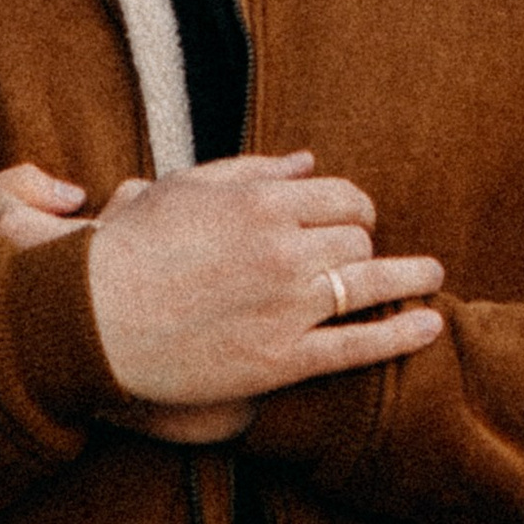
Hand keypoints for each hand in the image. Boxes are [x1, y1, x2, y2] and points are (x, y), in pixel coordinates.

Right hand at [85, 149, 442, 408]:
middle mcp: (283, 249)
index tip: (355, 220)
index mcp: (261, 203)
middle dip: (363, 245)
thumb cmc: (131, 248)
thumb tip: (309, 162)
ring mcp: (286, 306)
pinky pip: (358, 347)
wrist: (90, 322)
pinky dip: (401, 335)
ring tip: (432, 276)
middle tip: (362, 256)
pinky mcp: (282, 361)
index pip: (341, 197)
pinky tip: (430, 326)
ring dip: (410, 277)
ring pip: (368, 283)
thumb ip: (252, 172)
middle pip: (357, 240)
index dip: (354, 209)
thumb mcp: (186, 189)